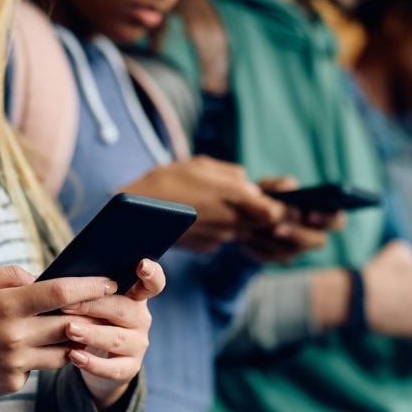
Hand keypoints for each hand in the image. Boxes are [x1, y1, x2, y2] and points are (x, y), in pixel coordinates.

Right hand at [0, 266, 117, 400]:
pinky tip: (33, 348)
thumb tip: (41, 277)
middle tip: (108, 307)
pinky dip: (42, 357)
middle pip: (71, 325)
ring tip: (82, 327)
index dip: (90, 286)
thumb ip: (10, 275)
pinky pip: (40, 367)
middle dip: (93, 315)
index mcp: (5, 305)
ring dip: (75, 340)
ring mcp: (15, 363)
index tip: (109, 282)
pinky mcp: (12, 383)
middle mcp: (14, 336)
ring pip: (64, 351)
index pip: (60, 292)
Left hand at [60, 259, 165, 408]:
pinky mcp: (129, 367)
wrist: (96, 358)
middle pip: (124, 308)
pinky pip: (113, 368)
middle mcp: (141, 318)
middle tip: (67, 305)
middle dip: (94, 306)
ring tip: (70, 330)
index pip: (153, 283)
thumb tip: (46, 277)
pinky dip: (93, 363)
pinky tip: (74, 356)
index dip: (151, 273)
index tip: (142, 264)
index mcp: (134, 296)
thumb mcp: (89, 301)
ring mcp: (138, 344)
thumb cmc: (89, 319)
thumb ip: (80, 288)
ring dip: (92, 333)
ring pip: (117, 338)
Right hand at [120, 156, 284, 251]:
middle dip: (254, 211)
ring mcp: (220, 237)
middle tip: (234, 197)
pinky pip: (221, 237)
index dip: (275, 205)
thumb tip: (251, 186)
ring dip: (232, 218)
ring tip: (207, 203)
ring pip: (240, 229)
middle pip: (259, 222)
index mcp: (234, 196)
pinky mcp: (207, 247)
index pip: (275, 211)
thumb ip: (233, 175)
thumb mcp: (203, 165)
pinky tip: (196, 217)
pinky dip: (215, 228)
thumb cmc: (168, 181)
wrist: (136, 214)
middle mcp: (232, 221)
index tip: (267, 197)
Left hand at [238, 177, 344, 263]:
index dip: (328, 219)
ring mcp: (295, 250)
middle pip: (319, 241)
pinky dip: (256, 245)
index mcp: (319, 214)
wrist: (242, 216)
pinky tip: (245, 234)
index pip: (337, 220)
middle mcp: (312, 235)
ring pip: (291, 251)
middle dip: (298, 234)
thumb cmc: (266, 197)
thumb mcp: (270, 186)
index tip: (309, 214)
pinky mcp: (275, 258)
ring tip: (253, 227)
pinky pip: (269, 256)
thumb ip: (280, 184)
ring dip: (270, 239)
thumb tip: (286, 189)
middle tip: (277, 229)